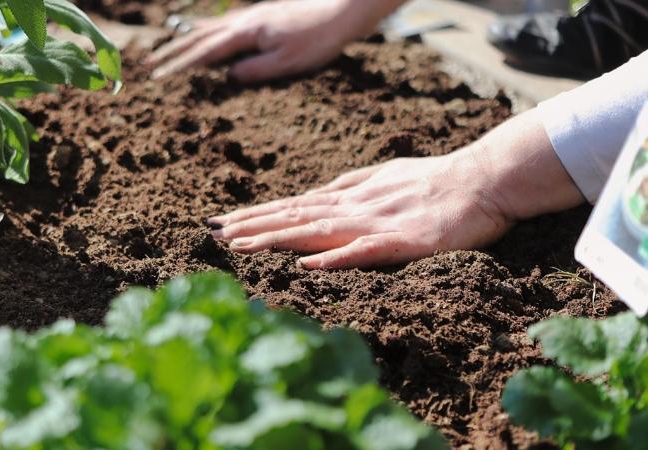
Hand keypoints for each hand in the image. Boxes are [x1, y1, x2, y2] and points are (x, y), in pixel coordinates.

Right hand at [146, 0, 399, 81]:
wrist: (343, 11)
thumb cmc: (318, 40)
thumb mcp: (287, 63)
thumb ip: (255, 70)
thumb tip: (228, 76)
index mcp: (247, 33)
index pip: (205, 52)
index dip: (180, 66)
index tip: (159, 77)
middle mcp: (245, 21)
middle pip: (200, 37)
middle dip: (174, 52)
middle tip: (151, 65)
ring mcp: (253, 15)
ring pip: (211, 28)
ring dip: (187, 40)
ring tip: (168, 50)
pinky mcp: (263, 15)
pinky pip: (226, 23)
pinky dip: (209, 29)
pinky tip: (206, 32)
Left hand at [207, 111, 585, 268]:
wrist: (484, 179)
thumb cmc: (436, 180)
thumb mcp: (384, 178)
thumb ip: (350, 187)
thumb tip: (317, 194)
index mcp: (350, 197)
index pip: (293, 207)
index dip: (256, 215)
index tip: (222, 222)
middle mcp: (354, 208)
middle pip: (294, 217)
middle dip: (251, 226)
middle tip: (211, 233)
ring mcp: (376, 223)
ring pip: (316, 231)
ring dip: (276, 238)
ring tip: (240, 246)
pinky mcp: (402, 241)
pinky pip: (364, 251)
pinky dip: (334, 257)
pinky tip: (306, 264)